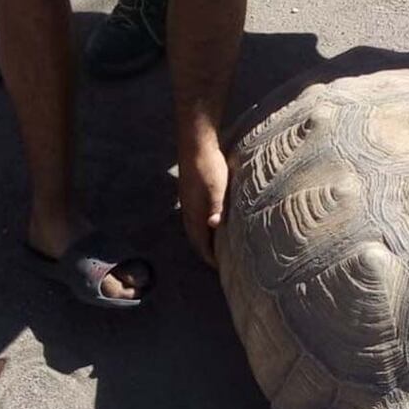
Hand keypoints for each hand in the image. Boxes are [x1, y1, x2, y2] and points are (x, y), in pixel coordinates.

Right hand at [178, 146, 227, 266]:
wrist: (196, 140)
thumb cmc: (209, 164)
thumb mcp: (217, 187)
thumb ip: (216, 208)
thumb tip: (214, 227)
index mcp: (194, 212)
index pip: (200, 243)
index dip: (209, 257)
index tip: (221, 268)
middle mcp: (188, 209)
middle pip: (196, 237)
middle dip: (206, 251)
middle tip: (220, 261)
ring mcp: (188, 200)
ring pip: (195, 225)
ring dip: (205, 237)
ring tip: (218, 244)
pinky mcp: (192, 191)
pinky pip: (197, 215)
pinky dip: (204, 224)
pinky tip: (214, 220)